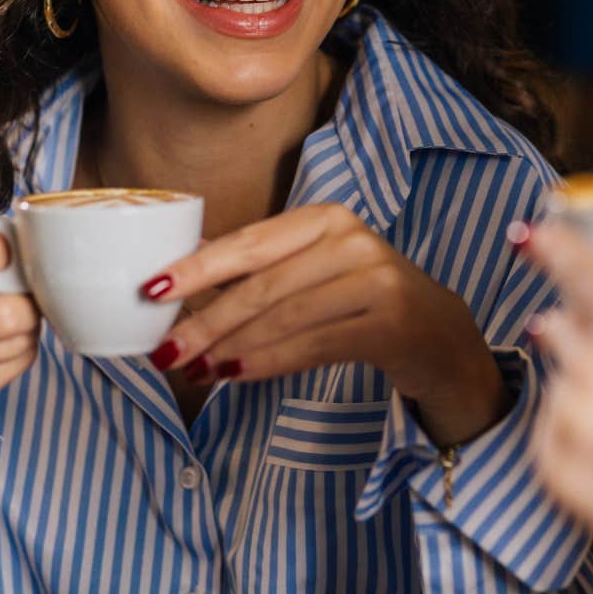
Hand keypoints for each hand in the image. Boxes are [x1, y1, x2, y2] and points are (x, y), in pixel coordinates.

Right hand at [0, 192, 40, 456]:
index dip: (6, 248)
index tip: (5, 250)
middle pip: (3, 314)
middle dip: (28, 298)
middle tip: (22, 288)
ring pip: (16, 342)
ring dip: (29, 324)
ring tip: (14, 310)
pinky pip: (15, 367)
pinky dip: (22, 349)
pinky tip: (4, 339)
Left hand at [145, 203, 507, 446]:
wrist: (439, 333)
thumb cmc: (362, 298)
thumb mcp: (315, 267)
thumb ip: (261, 265)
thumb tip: (183, 266)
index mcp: (326, 218)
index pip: (250, 242)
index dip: (198, 266)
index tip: (153, 289)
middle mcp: (352, 241)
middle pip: (263, 284)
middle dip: (206, 320)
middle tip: (163, 349)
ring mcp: (376, 281)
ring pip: (285, 317)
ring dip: (231, 347)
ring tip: (193, 369)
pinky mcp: (390, 323)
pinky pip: (314, 345)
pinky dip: (269, 362)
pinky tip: (235, 375)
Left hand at [524, 222, 592, 593]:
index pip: (578, 269)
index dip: (554, 244)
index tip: (536, 230)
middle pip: (561, 323)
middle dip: (577, 322)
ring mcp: (568, 424)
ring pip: (558, 380)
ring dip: (581, 381)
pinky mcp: (554, 474)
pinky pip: (552, 433)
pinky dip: (576, 431)